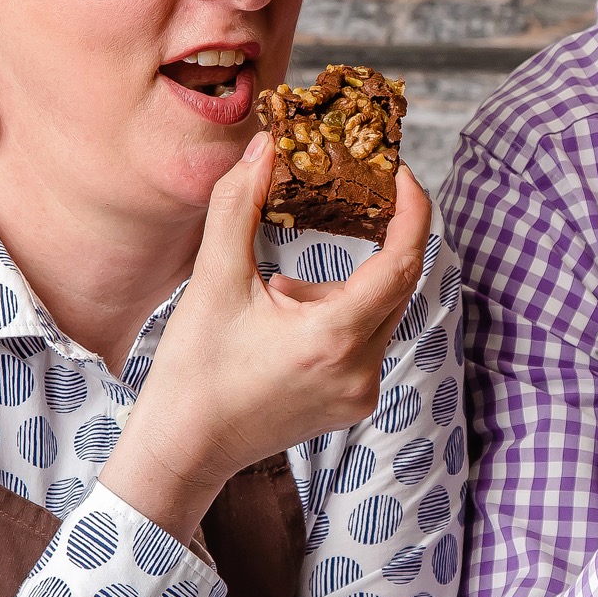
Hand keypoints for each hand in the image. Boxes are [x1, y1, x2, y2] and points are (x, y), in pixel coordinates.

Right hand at [100, 132, 430, 541]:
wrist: (185, 449)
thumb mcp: (212, 280)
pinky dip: (338, 315)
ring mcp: (362, 391)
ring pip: (379, 311)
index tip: (398, 173)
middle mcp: (360, 369)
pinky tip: (284, 324)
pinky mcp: (355, 402)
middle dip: (374, 240)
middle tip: (354, 198)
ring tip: (276, 294)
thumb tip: (266, 147)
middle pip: (396, 283)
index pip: (403, 261)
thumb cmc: (193, 368)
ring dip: (343, 285)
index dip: (412, 211)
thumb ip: (239, 205)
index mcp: (332, 338)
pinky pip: (366, 340)